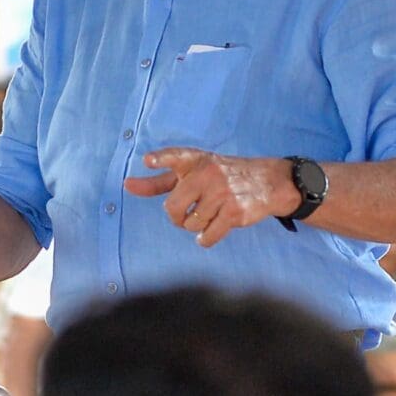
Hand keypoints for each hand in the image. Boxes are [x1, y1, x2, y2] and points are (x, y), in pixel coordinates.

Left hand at [126, 149, 297, 247]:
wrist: (268, 182)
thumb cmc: (220, 177)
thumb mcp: (193, 172)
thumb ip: (159, 180)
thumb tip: (127, 185)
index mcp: (196, 160)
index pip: (175, 156)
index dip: (161, 159)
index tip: (148, 161)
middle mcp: (208, 173)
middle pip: (174, 208)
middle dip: (176, 217)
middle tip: (185, 215)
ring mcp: (222, 192)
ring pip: (191, 224)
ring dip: (196, 226)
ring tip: (209, 215)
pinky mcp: (235, 211)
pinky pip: (208, 236)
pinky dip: (206, 238)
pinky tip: (211, 230)